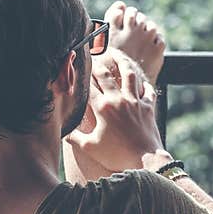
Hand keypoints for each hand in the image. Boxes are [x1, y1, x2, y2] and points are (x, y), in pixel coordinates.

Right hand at [66, 52, 163, 171]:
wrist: (145, 159)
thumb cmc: (116, 155)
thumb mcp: (90, 148)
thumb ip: (75, 138)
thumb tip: (64, 133)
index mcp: (102, 108)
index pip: (89, 86)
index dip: (81, 76)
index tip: (76, 69)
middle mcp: (118, 100)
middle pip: (106, 75)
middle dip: (97, 64)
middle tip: (92, 56)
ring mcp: (135, 101)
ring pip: (129, 74)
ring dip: (122, 62)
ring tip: (117, 54)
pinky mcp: (148, 107)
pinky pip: (148, 90)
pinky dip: (144, 85)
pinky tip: (141, 82)